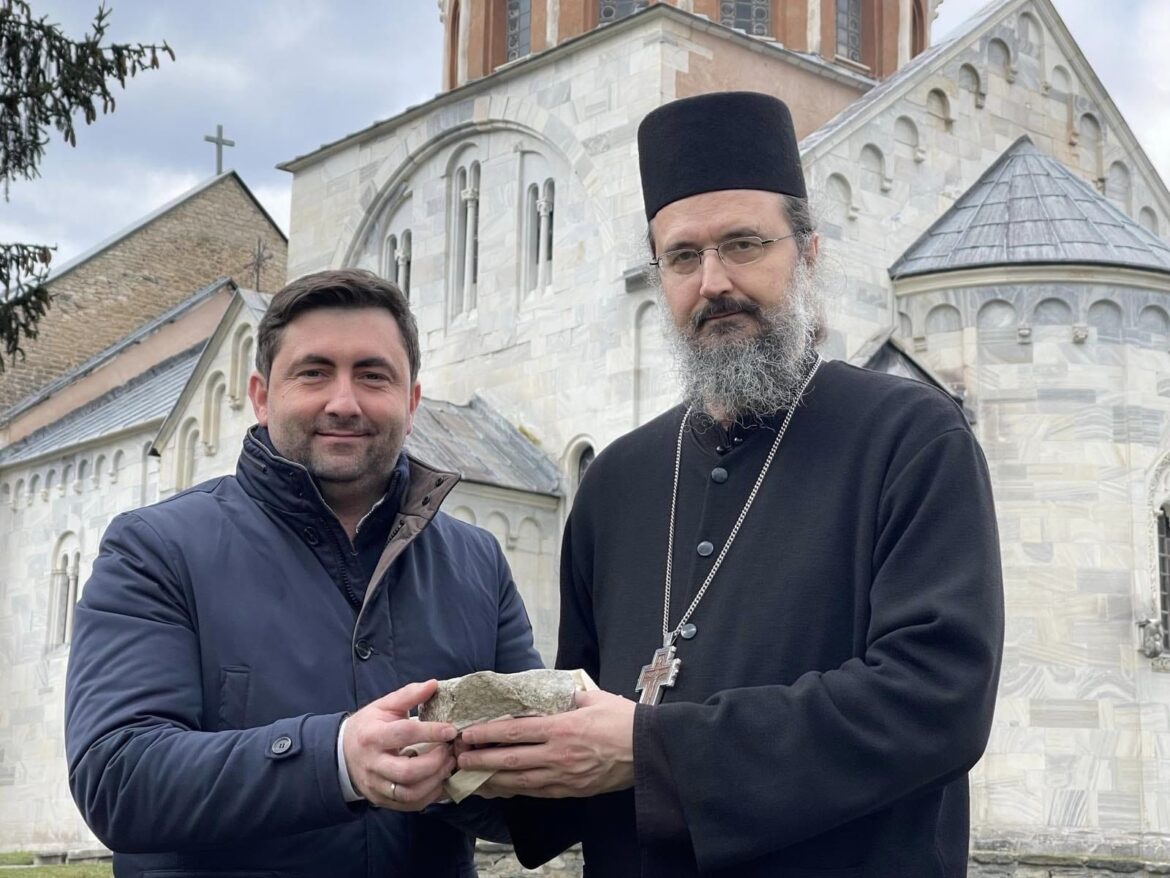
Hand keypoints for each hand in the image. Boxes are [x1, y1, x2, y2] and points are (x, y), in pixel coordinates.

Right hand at [343, 680, 456, 810]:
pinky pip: (409, 805)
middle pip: (407, 771)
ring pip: (409, 793)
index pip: (404, 734)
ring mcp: (376, 785)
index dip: (431, 732)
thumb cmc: (368, 726)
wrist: (342, 753)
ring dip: (435, 781)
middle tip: (450, 751)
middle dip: (435, 762)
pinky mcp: (381, 800)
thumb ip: (409, 695)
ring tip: (448, 766)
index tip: (451, 730)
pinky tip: (439, 781)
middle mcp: (373, 763)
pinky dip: (429, 796)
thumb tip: (434, 684)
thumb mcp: (384, 706)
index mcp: (372, 735)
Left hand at [456, 690, 635, 797]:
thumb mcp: (592, 698)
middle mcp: (557, 754)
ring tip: (471, 777)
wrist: (649, 750)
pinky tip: (501, 788)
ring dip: (492, 779)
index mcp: (561, 727)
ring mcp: (563, 776)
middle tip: (458, 758)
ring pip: (519, 781)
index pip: (515, 731)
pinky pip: (536, 792)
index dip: (487, 733)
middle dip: (481, 759)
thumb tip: (546, 692)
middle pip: (510, 759)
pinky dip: (515, 791)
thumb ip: (565, 697)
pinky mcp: (571, 790)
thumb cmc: (622, 719)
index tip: (467, 733)